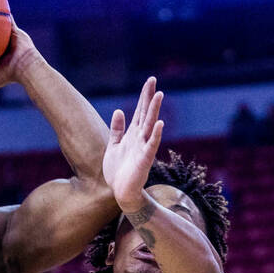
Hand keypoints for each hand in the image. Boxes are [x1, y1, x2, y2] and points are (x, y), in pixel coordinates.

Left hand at [102, 76, 163, 213]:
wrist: (121, 192)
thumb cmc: (118, 171)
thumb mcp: (113, 146)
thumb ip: (117, 130)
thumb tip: (119, 111)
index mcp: (132, 134)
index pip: (140, 111)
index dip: (144, 96)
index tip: (150, 80)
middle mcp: (140, 138)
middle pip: (146, 114)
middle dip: (150, 98)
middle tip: (154, 80)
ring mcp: (143, 148)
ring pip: (150, 126)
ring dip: (155, 111)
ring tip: (159, 95)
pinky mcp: (144, 160)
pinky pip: (151, 146)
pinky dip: (155, 135)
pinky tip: (160, 124)